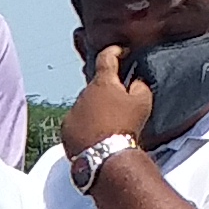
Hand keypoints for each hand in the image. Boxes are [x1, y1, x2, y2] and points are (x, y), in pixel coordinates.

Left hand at [60, 42, 153, 156]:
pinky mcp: (65, 129)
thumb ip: (140, 86)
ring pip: (86, 104)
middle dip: (107, 90)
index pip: (106, 58)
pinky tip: (97, 134)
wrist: (104, 156)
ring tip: (110, 124)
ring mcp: (72, 111)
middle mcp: (83, 93)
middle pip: (96, 86)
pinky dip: (86, 124)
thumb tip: (135, 82)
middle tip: (120, 101)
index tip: (121, 51)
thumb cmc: (125, 127)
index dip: (115, 51)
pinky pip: (77, 121)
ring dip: (96, 109)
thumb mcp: (142, 102)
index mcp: (102, 83)